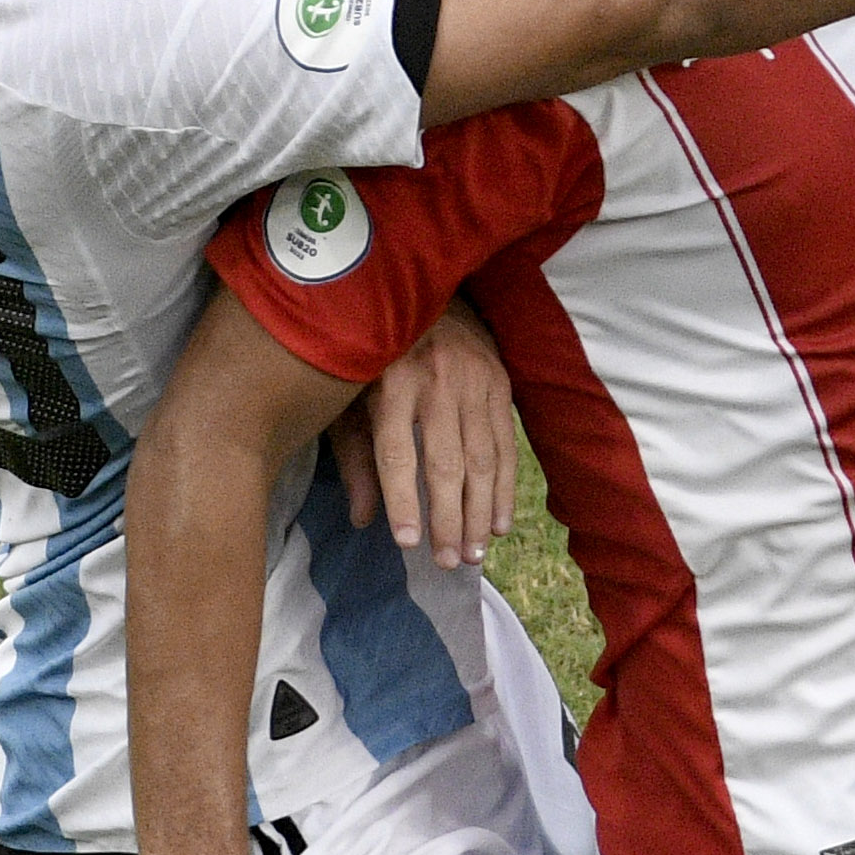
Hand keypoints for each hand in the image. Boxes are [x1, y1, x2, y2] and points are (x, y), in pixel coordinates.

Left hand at [328, 302, 518, 570]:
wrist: (420, 292)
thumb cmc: (373, 355)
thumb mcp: (348, 398)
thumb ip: (354, 458)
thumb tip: (363, 520)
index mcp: (390, 381)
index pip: (397, 453)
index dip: (403, 501)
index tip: (409, 543)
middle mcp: (437, 380)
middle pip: (446, 463)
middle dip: (447, 518)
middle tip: (446, 562)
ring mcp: (474, 380)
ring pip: (482, 460)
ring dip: (479, 513)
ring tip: (472, 554)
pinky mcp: (500, 383)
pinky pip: (506, 446)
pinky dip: (505, 490)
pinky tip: (498, 524)